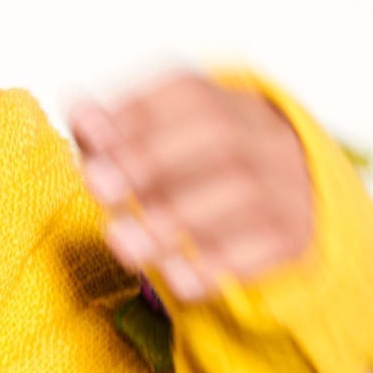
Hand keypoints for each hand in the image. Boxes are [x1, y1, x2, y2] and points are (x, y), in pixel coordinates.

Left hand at [67, 75, 313, 303]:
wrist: (294, 208)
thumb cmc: (204, 174)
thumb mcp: (165, 144)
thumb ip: (117, 132)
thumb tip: (76, 107)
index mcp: (233, 104)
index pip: (190, 93)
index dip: (137, 114)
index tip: (90, 138)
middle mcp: (267, 140)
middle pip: (219, 139)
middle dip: (152, 162)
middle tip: (99, 187)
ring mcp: (288, 188)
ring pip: (243, 196)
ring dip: (175, 219)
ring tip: (121, 241)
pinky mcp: (296, 238)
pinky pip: (265, 250)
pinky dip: (217, 266)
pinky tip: (175, 278)